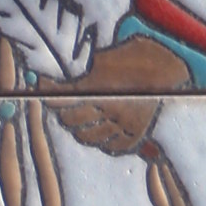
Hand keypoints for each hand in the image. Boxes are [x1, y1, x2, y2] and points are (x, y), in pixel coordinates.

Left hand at [55, 35, 189, 155]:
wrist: (162, 66)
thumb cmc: (127, 60)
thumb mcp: (99, 60)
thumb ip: (77, 74)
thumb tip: (46, 82)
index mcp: (99, 87)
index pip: (60, 98)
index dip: (47, 94)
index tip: (43, 90)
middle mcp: (109, 107)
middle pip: (70, 120)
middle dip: (61, 113)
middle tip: (61, 108)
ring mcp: (123, 123)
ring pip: (87, 137)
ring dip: (77, 130)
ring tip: (76, 123)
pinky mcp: (136, 134)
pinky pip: (110, 146)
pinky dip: (101, 141)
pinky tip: (98, 132)